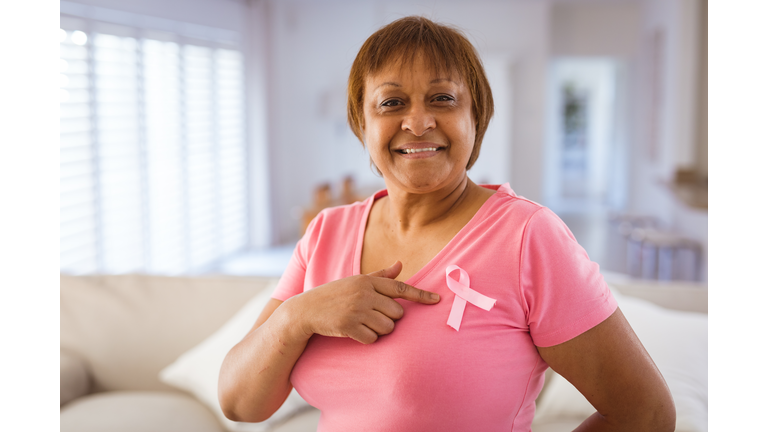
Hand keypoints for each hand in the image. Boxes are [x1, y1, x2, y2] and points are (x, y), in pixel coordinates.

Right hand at [292, 261, 439, 343]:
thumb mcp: (356, 281)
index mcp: (368, 281)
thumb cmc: (335, 295)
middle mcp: (364, 294)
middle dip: (389, 318)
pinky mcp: (349, 326)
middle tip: (371, 316)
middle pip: (397, 313)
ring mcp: (356, 310)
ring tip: (363, 323)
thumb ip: (380, 275)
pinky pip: (372, 339)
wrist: (306, 310)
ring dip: (379, 330)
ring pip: (387, 328)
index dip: (421, 295)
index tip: (437, 300)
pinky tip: (355, 331)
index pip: (401, 288)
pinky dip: (367, 339)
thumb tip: (400, 263)